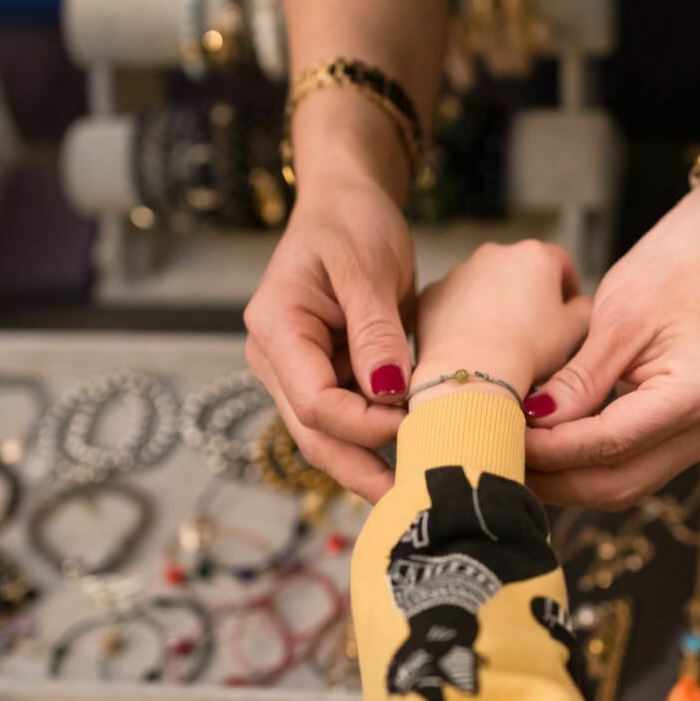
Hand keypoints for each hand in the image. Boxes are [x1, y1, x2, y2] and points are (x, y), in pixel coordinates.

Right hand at [244, 168, 415, 503]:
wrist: (345, 202)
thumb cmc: (352, 221)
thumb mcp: (367, 265)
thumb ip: (375, 330)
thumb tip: (387, 391)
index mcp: (276, 328)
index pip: (315, 402)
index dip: (366, 423)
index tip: (417, 422)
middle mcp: (276, 359)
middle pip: (316, 434)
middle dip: (364, 469)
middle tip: (417, 499)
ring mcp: (298, 372)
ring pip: (330, 437)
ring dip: (372, 463)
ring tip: (423, 489)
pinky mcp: (325, 375)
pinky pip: (349, 419)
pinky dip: (380, 439)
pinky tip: (418, 457)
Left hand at [412, 241, 591, 405]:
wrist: (473, 370)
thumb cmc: (528, 350)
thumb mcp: (574, 331)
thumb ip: (585, 309)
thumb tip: (582, 304)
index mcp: (535, 256)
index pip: (560, 264)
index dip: (566, 287)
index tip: (566, 310)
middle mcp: (495, 253)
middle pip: (519, 272)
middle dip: (526, 295)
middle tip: (532, 330)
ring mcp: (460, 271)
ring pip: (484, 285)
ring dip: (493, 305)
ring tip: (499, 341)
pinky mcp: (433, 293)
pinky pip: (454, 302)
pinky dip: (463, 317)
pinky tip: (472, 343)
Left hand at [523, 177, 699, 508]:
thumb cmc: (670, 271)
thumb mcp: (617, 320)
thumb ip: (579, 380)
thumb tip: (534, 423)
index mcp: (698, 393)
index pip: (611, 443)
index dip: (551, 450)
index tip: (502, 437)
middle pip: (618, 483)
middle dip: (554, 479)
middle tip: (498, 460)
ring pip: (622, 486)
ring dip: (566, 479)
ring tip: (515, 460)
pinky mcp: (689, 439)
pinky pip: (631, 468)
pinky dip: (586, 466)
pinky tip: (546, 452)